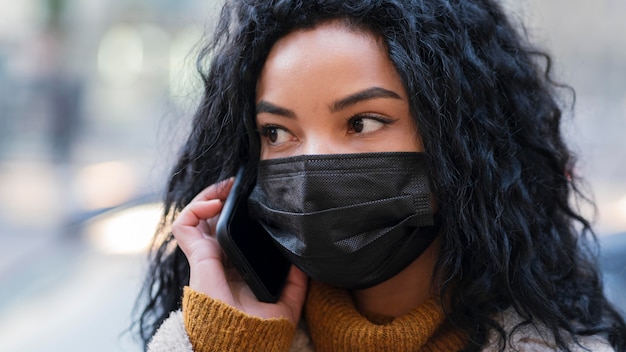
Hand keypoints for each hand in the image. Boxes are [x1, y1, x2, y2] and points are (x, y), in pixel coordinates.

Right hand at [171, 178, 307, 324]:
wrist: (245, 341)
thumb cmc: (263, 326)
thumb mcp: (289, 296)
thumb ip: (296, 276)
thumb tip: (303, 254)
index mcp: (237, 263)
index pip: (230, 228)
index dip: (237, 209)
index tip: (253, 196)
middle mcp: (219, 257)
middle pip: (212, 217)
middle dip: (222, 195)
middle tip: (238, 184)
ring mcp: (206, 255)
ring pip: (195, 216)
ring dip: (208, 195)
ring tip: (226, 187)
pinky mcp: (197, 256)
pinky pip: (184, 225)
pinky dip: (194, 207)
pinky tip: (214, 203)